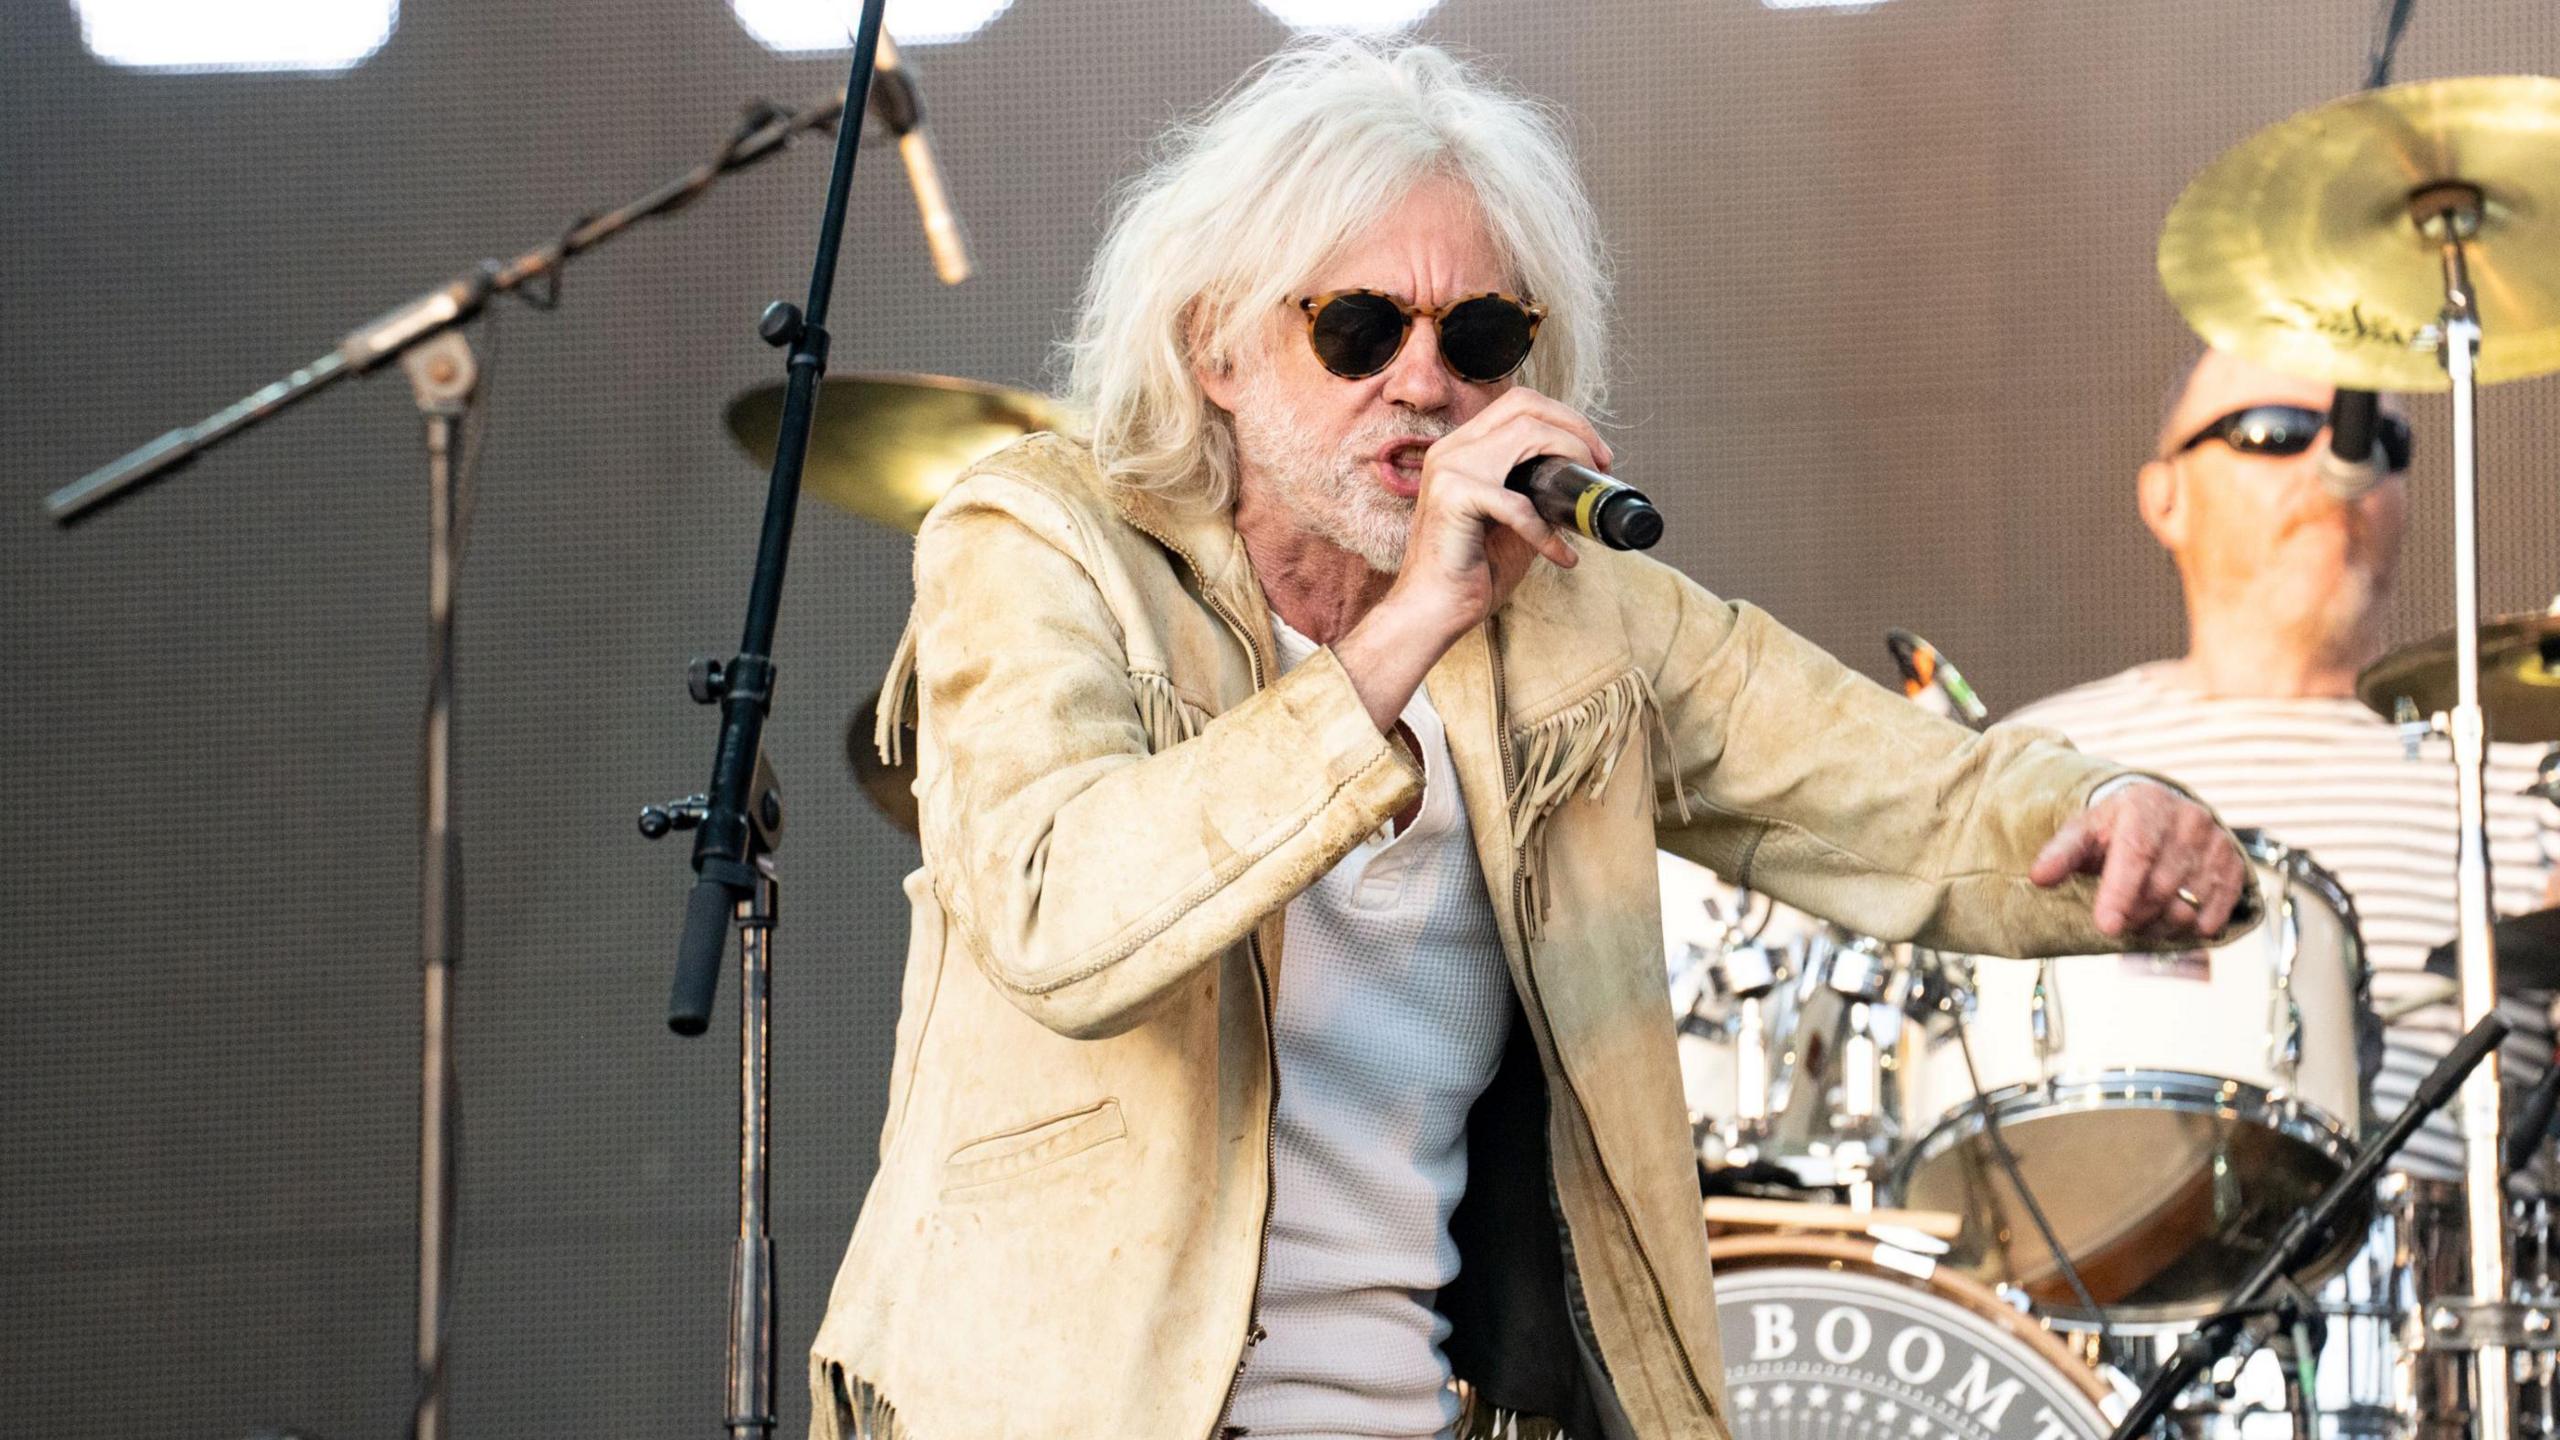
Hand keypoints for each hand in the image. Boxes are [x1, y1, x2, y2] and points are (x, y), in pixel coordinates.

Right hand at [1377, 387, 1607, 642]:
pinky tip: (1562, 556)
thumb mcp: (1509, 521)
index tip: (1594, 453)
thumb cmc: (1469, 571)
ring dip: (1570, 455)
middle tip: (1602, 463)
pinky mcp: (1455, 498)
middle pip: (1525, 404)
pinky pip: (1520, 503)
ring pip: (1526, 432)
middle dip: (1575, 427)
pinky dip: (1547, 532)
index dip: (1564, 419)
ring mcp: (1449, 469)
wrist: (1430, 612)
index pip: (1518, 404)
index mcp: (1461, 449)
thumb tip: (1581, 484)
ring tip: (1585, 497)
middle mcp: (1452, 449)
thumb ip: (1535, 493)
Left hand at [2029, 780, 2248, 939]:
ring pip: (2188, 904)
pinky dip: (2194, 926)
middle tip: (2118, 921)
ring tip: (2142, 918)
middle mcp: (2186, 817)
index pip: (2135, 852)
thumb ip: (2060, 854)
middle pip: (2160, 886)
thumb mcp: (2083, 833)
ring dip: (2160, 925)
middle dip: (2134, 914)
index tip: (2106, 926)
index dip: (2120, 892)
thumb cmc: (2113, 829)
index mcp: (2144, 804)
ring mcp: (2215, 839)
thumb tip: (2039, 877)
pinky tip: (2175, 920)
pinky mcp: (2233, 862)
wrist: (2160, 813)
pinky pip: (2217, 910)